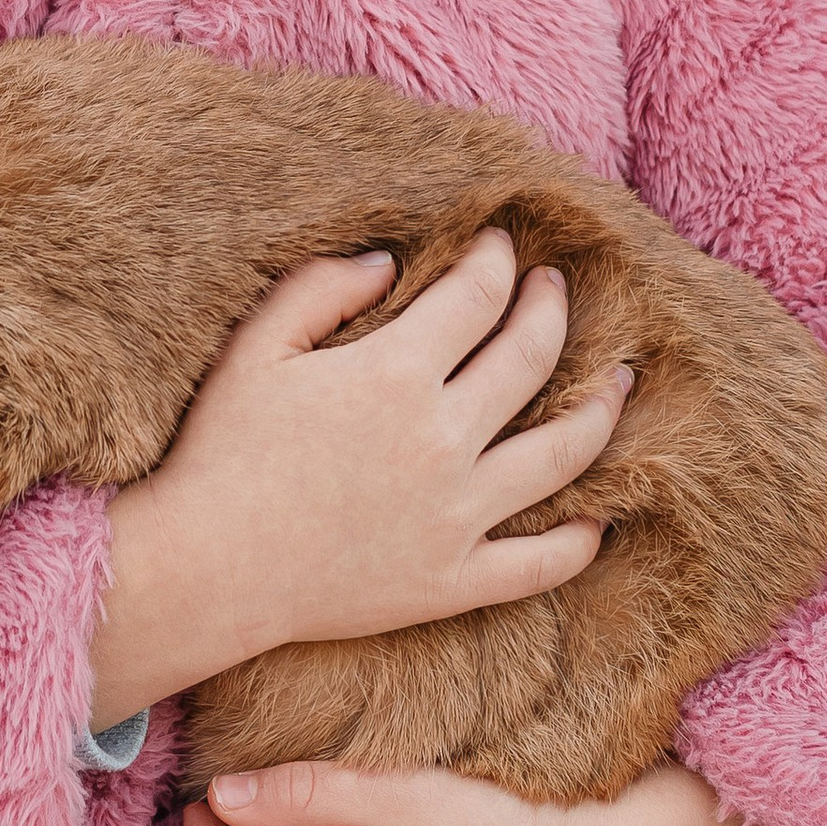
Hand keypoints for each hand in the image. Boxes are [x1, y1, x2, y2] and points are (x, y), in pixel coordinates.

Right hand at [88, 233, 628, 726]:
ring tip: (619, 380)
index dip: (497, 261)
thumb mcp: (256, 349)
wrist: (207, 570)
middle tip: (555, 287)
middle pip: (531, 358)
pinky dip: (579, 541)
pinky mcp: (454, 581)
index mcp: (394, 373)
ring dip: (601, 409)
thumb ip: (320, 290)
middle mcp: (442, 440)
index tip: (501, 244)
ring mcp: (457, 516)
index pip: (478, 296)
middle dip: (551, 308)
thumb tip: (389, 262)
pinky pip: (539, 563)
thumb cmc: (220, 452)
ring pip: (563, 454)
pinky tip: (599, 517)